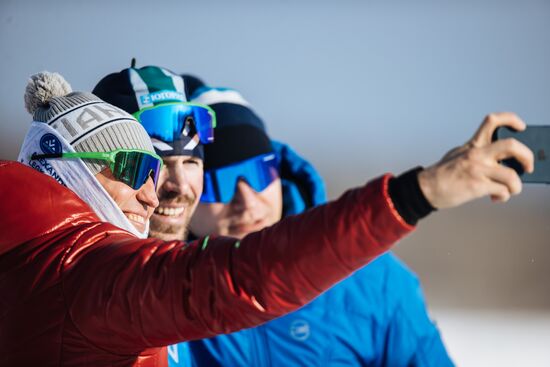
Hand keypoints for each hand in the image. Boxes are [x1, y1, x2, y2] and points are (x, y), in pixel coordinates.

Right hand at [418, 112, 533, 208]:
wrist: (426, 188)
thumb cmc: (443, 175)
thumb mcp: (458, 155)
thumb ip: (478, 155)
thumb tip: (502, 164)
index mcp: (473, 145)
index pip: (492, 121)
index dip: (511, 120)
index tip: (521, 127)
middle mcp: (476, 154)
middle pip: (511, 146)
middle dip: (527, 157)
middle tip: (528, 167)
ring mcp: (477, 170)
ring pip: (512, 175)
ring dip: (517, 186)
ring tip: (512, 190)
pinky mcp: (476, 186)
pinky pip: (502, 191)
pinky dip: (504, 196)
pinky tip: (497, 197)